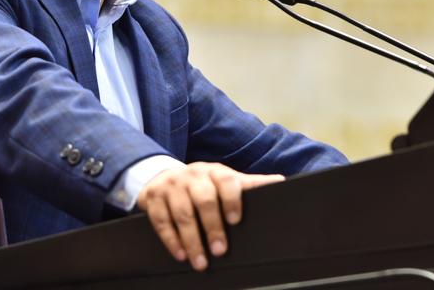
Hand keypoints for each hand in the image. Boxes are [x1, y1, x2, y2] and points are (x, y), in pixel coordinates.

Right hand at [136, 162, 283, 271]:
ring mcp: (171, 186)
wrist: (163, 176)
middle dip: (213, 227)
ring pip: (182, 213)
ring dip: (192, 240)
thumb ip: (249, 184)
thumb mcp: (224, 180)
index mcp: (214, 171)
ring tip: (200, 261)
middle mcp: (192, 175)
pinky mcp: (153, 198)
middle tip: (220, 250)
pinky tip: (181, 254)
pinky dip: (171, 240)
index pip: (226, 180)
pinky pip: (161, 221)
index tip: (236, 220)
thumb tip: (280, 181)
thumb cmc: (202, 184)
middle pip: (203, 199)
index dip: (232, 199)